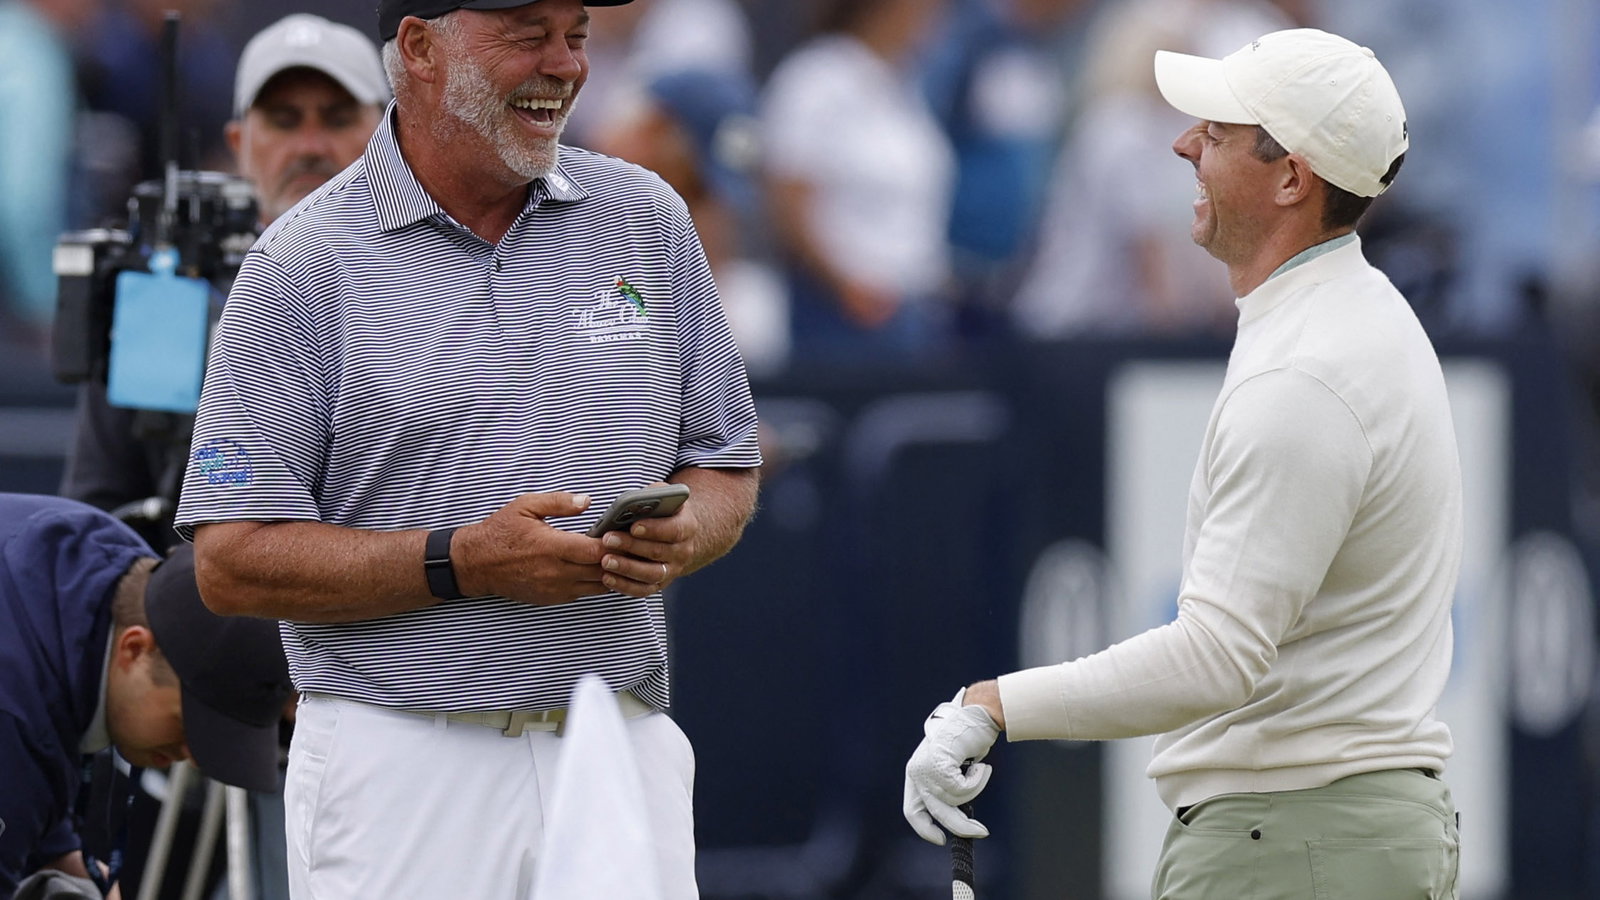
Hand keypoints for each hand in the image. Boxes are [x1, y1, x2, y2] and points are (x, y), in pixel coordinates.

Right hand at [453, 492, 606, 604]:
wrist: (476, 563)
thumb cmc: (501, 532)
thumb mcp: (526, 506)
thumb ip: (559, 502)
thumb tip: (587, 500)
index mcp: (552, 547)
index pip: (595, 551)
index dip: (613, 544)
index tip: (620, 534)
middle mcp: (555, 572)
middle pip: (601, 571)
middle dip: (617, 559)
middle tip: (626, 546)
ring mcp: (554, 589)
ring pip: (596, 587)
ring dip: (608, 573)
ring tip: (615, 557)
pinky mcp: (551, 598)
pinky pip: (582, 593)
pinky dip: (593, 582)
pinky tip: (595, 568)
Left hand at [595, 483, 697, 597]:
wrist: (677, 534)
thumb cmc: (662, 511)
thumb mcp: (662, 497)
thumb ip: (650, 498)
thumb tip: (628, 505)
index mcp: (687, 526)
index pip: (673, 529)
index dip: (654, 529)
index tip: (633, 526)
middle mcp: (683, 551)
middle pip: (659, 552)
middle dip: (631, 546)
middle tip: (608, 539)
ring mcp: (673, 570)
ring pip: (652, 574)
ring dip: (627, 568)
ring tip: (605, 561)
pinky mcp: (660, 584)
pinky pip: (643, 590)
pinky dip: (625, 586)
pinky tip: (607, 578)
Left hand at [903, 688, 999, 843]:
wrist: (974, 713)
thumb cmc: (966, 739)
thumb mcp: (949, 768)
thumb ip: (945, 789)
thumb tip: (955, 821)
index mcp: (915, 773)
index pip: (912, 809)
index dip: (924, 828)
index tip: (939, 839)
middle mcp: (916, 771)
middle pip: (936, 811)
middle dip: (960, 826)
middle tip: (981, 832)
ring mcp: (925, 767)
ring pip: (954, 799)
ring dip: (975, 788)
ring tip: (980, 770)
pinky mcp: (938, 763)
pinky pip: (963, 789)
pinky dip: (978, 780)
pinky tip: (980, 764)